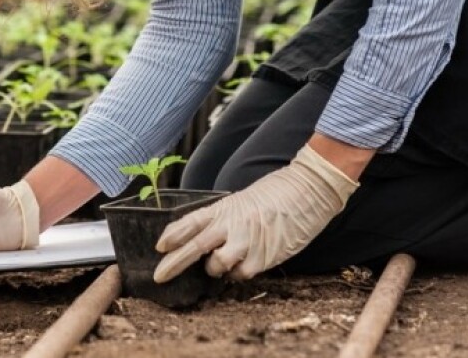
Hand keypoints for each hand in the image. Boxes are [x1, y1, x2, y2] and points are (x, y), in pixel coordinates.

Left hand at [153, 145, 358, 281]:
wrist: (308, 190)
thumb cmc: (275, 193)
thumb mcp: (242, 200)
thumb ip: (222, 218)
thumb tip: (205, 239)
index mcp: (224, 207)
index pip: (191, 221)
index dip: (173, 234)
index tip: (159, 247)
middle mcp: (231, 224)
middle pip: (195, 246)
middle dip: (174, 263)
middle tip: (159, 277)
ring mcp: (247, 241)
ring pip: (216, 265)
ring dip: (214, 268)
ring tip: (221, 263)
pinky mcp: (263, 257)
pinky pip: (240, 274)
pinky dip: (237, 274)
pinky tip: (244, 265)